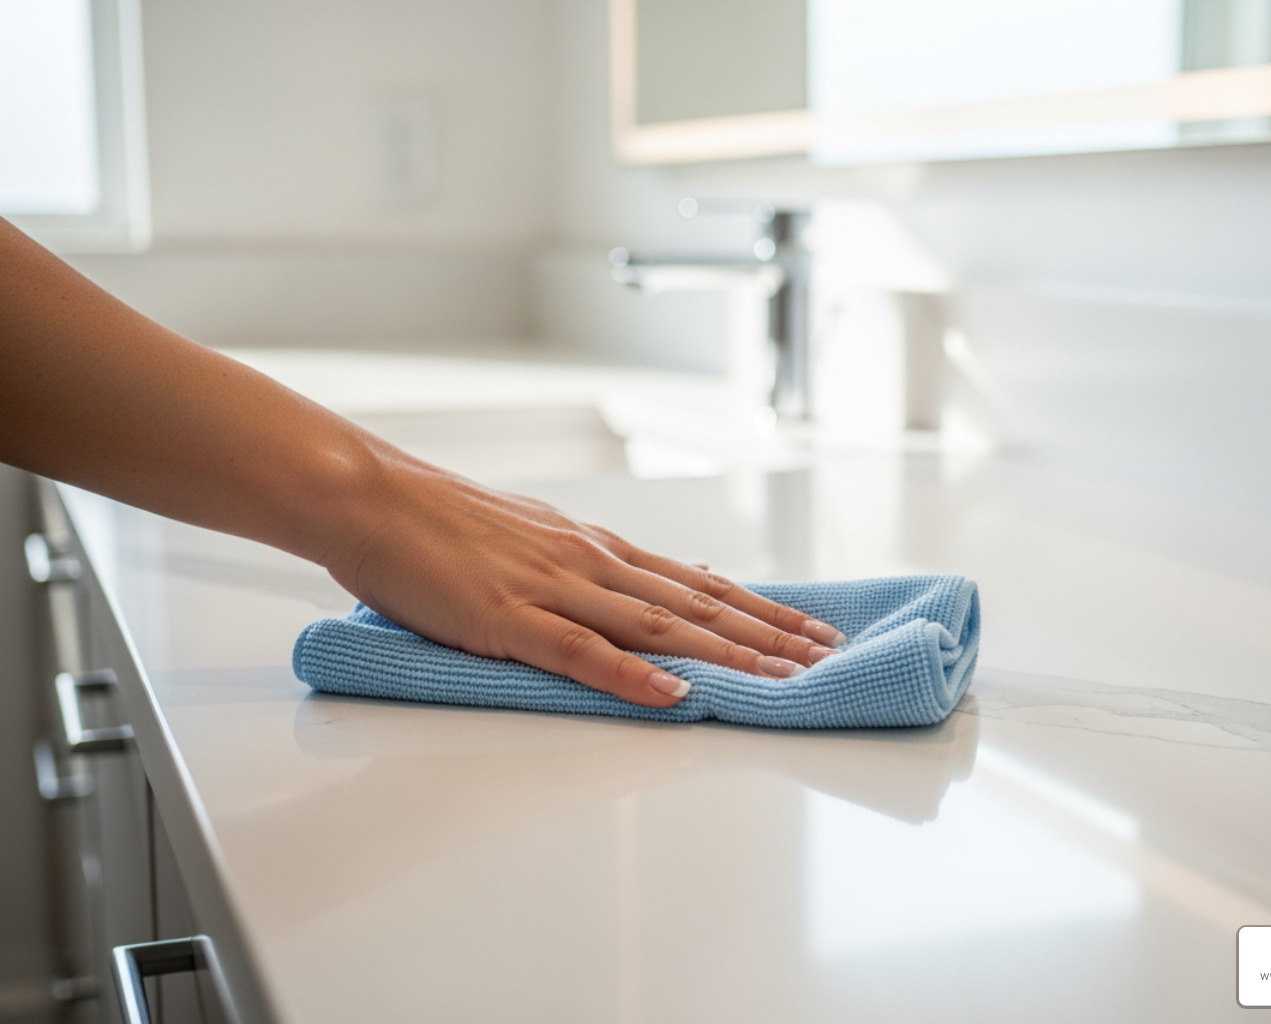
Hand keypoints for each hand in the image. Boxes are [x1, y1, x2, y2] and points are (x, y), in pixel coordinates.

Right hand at [323, 456, 845, 707]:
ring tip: (782, 677)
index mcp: (593, 546)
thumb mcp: (528, 535)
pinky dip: (634, 676)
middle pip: (698, 603)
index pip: (696, 582)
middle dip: (768, 633)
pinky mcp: (510, 619)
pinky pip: (583, 651)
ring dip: (728, 655)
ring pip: (660, 625)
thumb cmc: (439, 520)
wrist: (371, 498)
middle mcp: (590, 561)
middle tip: (824, 656)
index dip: (758, 608)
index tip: (806, 628)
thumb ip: (576, 566)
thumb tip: (619, 588)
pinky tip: (675, 695)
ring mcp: (554, 589)